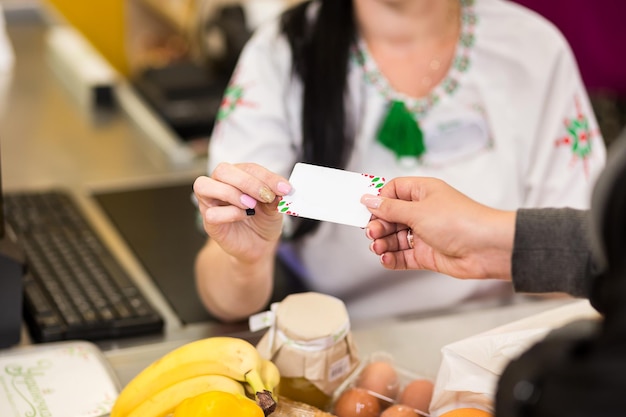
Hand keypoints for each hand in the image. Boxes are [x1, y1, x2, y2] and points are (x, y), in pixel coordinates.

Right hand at [193, 162, 291, 261]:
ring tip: (251, 205)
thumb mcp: (274, 208)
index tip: (284, 188)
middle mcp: (219, 184)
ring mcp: (210, 202)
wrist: (259, 244)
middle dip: (247, 182)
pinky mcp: (209, 221)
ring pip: (204, 186)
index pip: (248, 168)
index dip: (267, 177)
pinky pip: (211, 213)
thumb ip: (275, 198)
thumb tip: (280, 192)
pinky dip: (230, 213)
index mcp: (237, 175)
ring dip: (232, 193)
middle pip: (223, 170)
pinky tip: (243, 216)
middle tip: (266, 196)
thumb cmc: (263, 220)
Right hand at [360, 177, 514, 279]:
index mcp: (423, 193)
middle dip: (379, 225)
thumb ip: (390, 208)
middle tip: (373, 232)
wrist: (487, 248)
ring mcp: (425, 234)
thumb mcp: (418, 211)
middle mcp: (424, 212)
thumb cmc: (462, 221)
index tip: (368, 210)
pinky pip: (404, 256)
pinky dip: (392, 258)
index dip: (380, 200)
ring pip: (395, 238)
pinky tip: (386, 258)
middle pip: (391, 216)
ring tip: (379, 247)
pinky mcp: (428, 254)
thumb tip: (370, 199)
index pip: (394, 191)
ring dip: (384, 243)